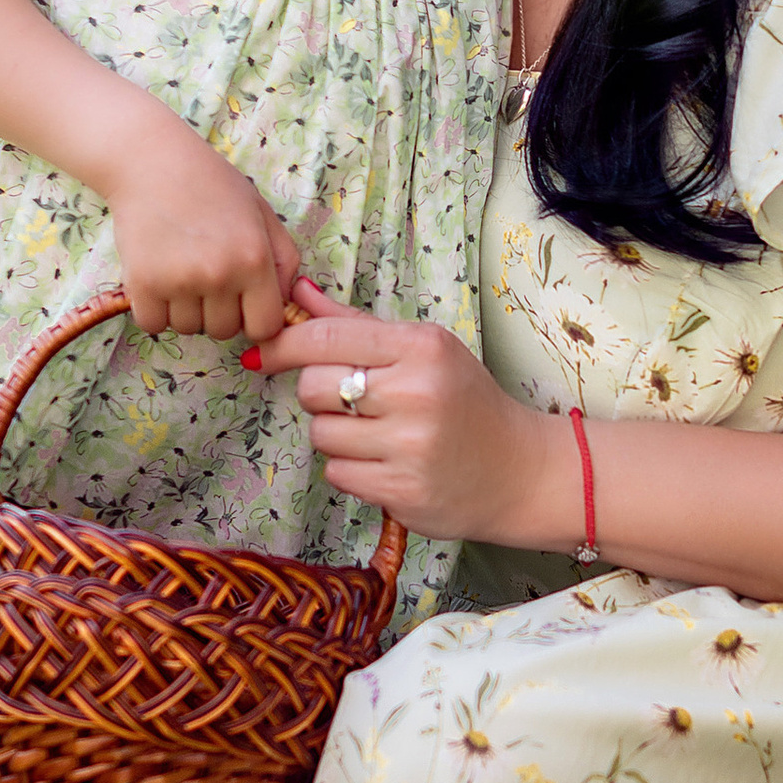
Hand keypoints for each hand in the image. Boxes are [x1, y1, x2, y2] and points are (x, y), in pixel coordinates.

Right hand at [97, 116, 301, 341]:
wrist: (150, 161)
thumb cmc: (210, 184)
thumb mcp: (261, 213)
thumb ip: (283, 259)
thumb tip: (285, 302)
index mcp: (254, 258)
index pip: (265, 327)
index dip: (255, 319)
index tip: (243, 304)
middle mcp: (220, 275)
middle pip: (224, 331)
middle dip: (218, 311)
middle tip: (207, 275)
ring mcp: (179, 282)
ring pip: (188, 328)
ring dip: (185, 309)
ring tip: (181, 270)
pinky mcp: (142, 284)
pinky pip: (153, 324)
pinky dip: (155, 310)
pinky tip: (158, 279)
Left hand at [255, 281, 570, 540]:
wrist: (518, 471)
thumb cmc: (464, 402)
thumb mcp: (423, 351)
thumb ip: (355, 323)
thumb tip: (297, 292)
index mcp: (421, 348)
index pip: (328, 336)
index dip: (285, 344)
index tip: (264, 351)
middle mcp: (416, 393)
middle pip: (313, 386)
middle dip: (319, 394)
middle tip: (352, 401)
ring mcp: (410, 446)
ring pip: (321, 434)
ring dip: (336, 436)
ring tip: (376, 435)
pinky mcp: (402, 490)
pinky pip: (337, 473)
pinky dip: (351, 469)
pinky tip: (385, 463)